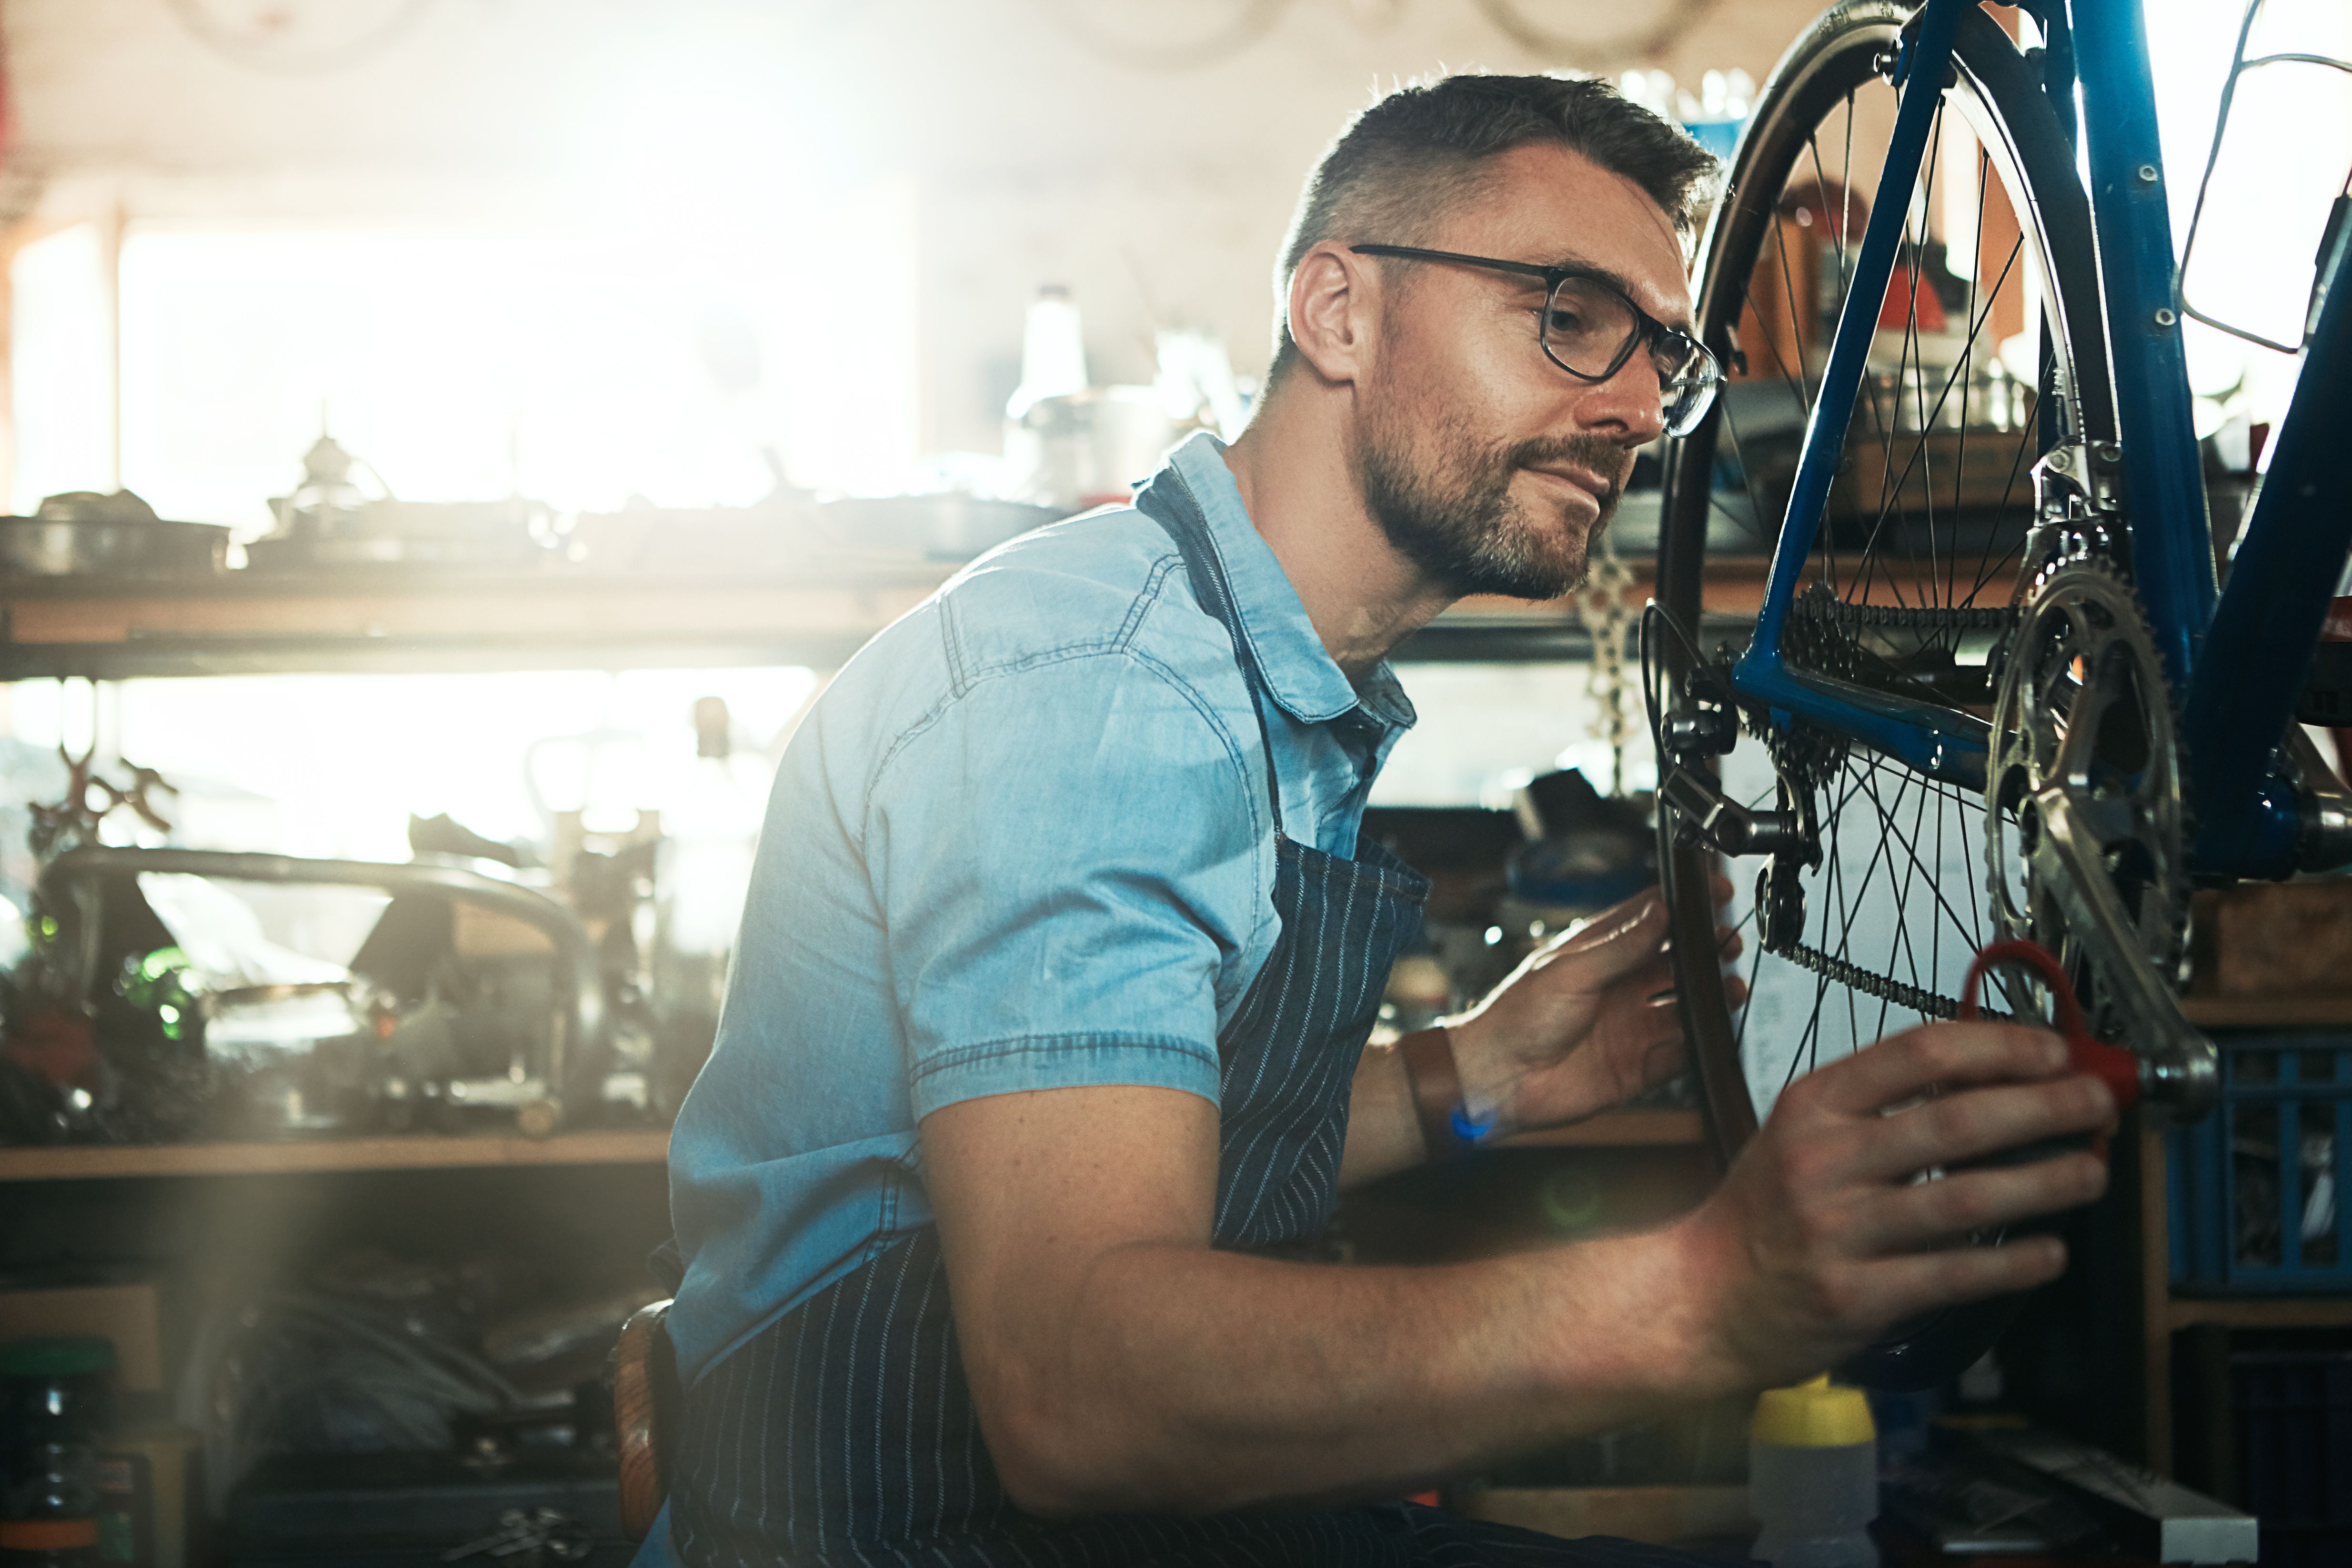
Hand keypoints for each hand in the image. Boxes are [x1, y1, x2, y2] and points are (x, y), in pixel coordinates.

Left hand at [1446, 881, 1744, 1136]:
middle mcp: (1619, 986)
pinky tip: (1710, 1034)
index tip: (1716, 892)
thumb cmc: (1515, 1018)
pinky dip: (1699, 1045)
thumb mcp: (1569, 971)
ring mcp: (1630, 1025)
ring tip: (1729, 989)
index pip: (1651, 918)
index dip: (1685, 904)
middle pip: (1677, 961)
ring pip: (1685, 1007)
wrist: (1498, 1079)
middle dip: (1707, 952)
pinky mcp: (1637, 1065)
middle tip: (1729, 945)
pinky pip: (1679, 1054)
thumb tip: (1659, 912)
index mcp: (1599, 953)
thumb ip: (1619, 946)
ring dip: (1711, 998)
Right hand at [1672, 1020, 2116, 1392]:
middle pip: (1956, 1121)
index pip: (1918, 1053)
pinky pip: (1956, 1274)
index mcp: (1812, 1106)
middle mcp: (1824, 1160)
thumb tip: (1990, 1082)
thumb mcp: (1800, 1134)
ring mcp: (1840, 1230)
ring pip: (1968, 1198)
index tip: (2053, 1051)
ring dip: (2047, 1182)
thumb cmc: (1763, 1212)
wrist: (1702, 1297)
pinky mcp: (1858, 1295)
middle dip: (2044, 1107)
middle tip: (2097, 1101)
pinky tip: (2051, 1253)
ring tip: (2092, 1172)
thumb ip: (1879, 1108)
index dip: (1998, 1047)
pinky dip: (2014, 1262)